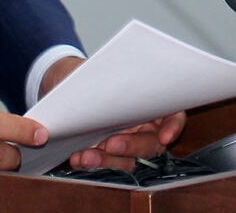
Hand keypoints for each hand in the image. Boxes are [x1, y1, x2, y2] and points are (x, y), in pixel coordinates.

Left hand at [39, 56, 186, 172]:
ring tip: (87, 156)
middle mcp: (141, 124)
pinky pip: (105, 166)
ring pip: (128, 160)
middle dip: (132, 146)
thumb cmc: (86, 74)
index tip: (165, 136)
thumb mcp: (95, 70)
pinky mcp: (105, 154)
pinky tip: (78, 159)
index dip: (173, 126)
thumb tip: (106, 82)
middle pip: (150, 142)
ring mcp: (124, 141)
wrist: (62, 84)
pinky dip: (91, 164)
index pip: (173, 114)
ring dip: (108, 161)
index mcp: (149, 101)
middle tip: (111, 144)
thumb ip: (103, 79)